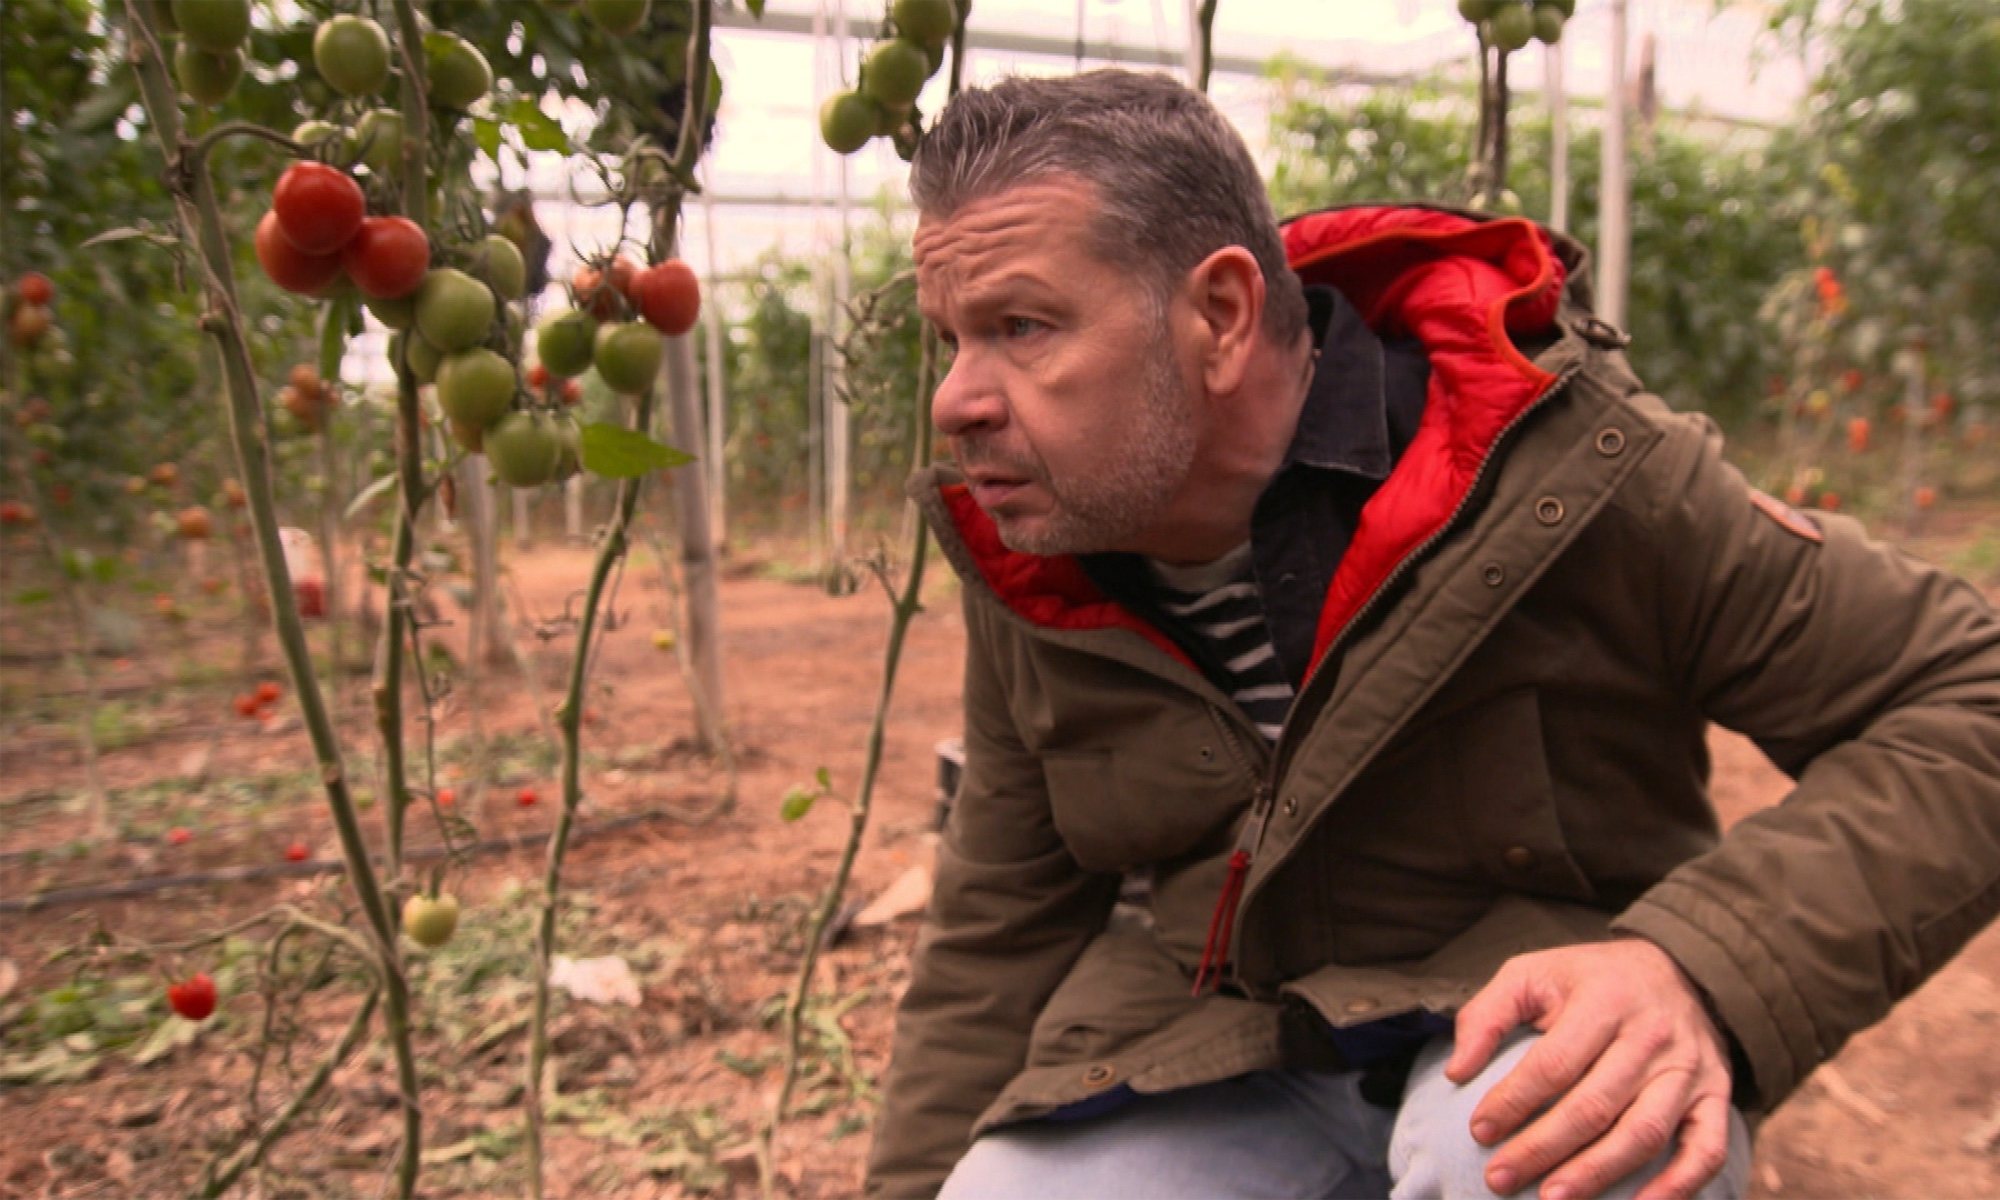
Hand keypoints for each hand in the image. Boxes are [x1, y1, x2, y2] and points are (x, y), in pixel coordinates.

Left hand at [1444, 939, 1733, 1199]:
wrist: (1679, 968)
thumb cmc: (1590, 979)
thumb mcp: (1532, 972)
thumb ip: (1487, 1013)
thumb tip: (1456, 1071)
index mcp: (1605, 1000)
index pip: (1555, 1062)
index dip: (1514, 1101)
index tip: (1479, 1131)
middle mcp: (1652, 1036)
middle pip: (1595, 1106)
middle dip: (1542, 1149)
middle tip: (1500, 1178)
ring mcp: (1688, 1070)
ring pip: (1643, 1133)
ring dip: (1596, 1174)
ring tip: (1552, 1199)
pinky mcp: (1716, 1096)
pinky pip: (1705, 1150)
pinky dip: (1677, 1187)